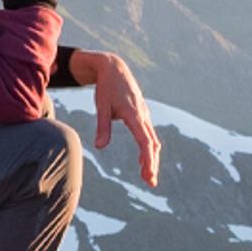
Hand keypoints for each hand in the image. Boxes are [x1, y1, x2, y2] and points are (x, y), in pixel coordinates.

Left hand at [78, 50, 161, 187]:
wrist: (114, 68)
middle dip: (152, 164)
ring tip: (147, 177)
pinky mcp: (141, 114)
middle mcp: (142, 115)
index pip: (145, 141)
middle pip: (152, 144)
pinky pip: (148, 134)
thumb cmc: (106, 87)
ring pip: (152, 140)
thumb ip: (102, 127)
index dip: (148, 159)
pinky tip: (144, 161)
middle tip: (150, 183)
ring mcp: (144, 114)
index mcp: (134, 114)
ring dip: (151, 158)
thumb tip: (99, 147)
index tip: (148, 174)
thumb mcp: (102, 106)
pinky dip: (148, 149)